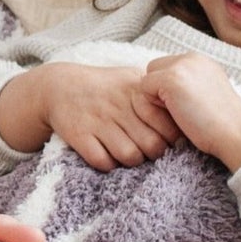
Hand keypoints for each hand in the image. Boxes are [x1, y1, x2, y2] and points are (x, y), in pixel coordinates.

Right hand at [5, 62, 179, 170]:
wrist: (59, 87)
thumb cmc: (103, 85)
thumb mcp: (130, 77)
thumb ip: (154, 90)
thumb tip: (181, 106)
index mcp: (136, 92)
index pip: (167, 124)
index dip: (172, 138)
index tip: (168, 140)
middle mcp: (119, 107)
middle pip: (152, 145)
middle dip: (155, 154)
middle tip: (150, 151)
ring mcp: (99, 122)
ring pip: (130, 156)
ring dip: (133, 161)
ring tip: (130, 153)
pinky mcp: (80, 135)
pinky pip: (103, 161)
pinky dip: (109, 164)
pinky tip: (108, 156)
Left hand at [140, 52, 240, 170]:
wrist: (236, 133)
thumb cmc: (221, 124)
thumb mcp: (205, 95)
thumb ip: (187, 86)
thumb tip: (161, 92)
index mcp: (201, 61)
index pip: (166, 66)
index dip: (167, 88)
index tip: (184, 105)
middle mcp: (192, 57)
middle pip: (154, 68)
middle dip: (158, 90)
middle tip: (179, 110)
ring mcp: (181, 65)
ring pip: (147, 77)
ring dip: (155, 98)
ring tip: (178, 112)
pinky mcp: (171, 78)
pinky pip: (143, 89)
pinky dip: (152, 106)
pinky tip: (174, 115)